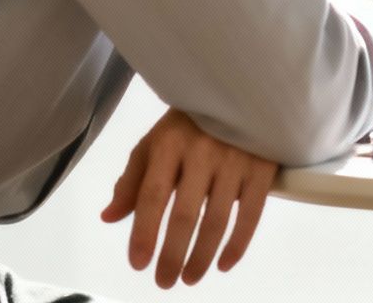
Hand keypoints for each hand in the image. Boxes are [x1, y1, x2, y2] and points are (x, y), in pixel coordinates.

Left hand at [100, 109, 276, 288]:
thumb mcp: (155, 142)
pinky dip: (238, 244)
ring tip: (190, 278)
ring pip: (217, 220)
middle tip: (165, 281)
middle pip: (184, 214)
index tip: (138, 263)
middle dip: (172, 255)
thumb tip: (110, 217)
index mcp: (169, 143)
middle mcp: (202, 151)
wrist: (244, 91)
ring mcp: (235, 159)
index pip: (152, 195)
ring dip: (202, 256)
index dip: (143, 232)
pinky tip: (224, 263)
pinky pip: (251, 213)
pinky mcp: (262, 166)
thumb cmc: (192, 123)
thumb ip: (133, 180)